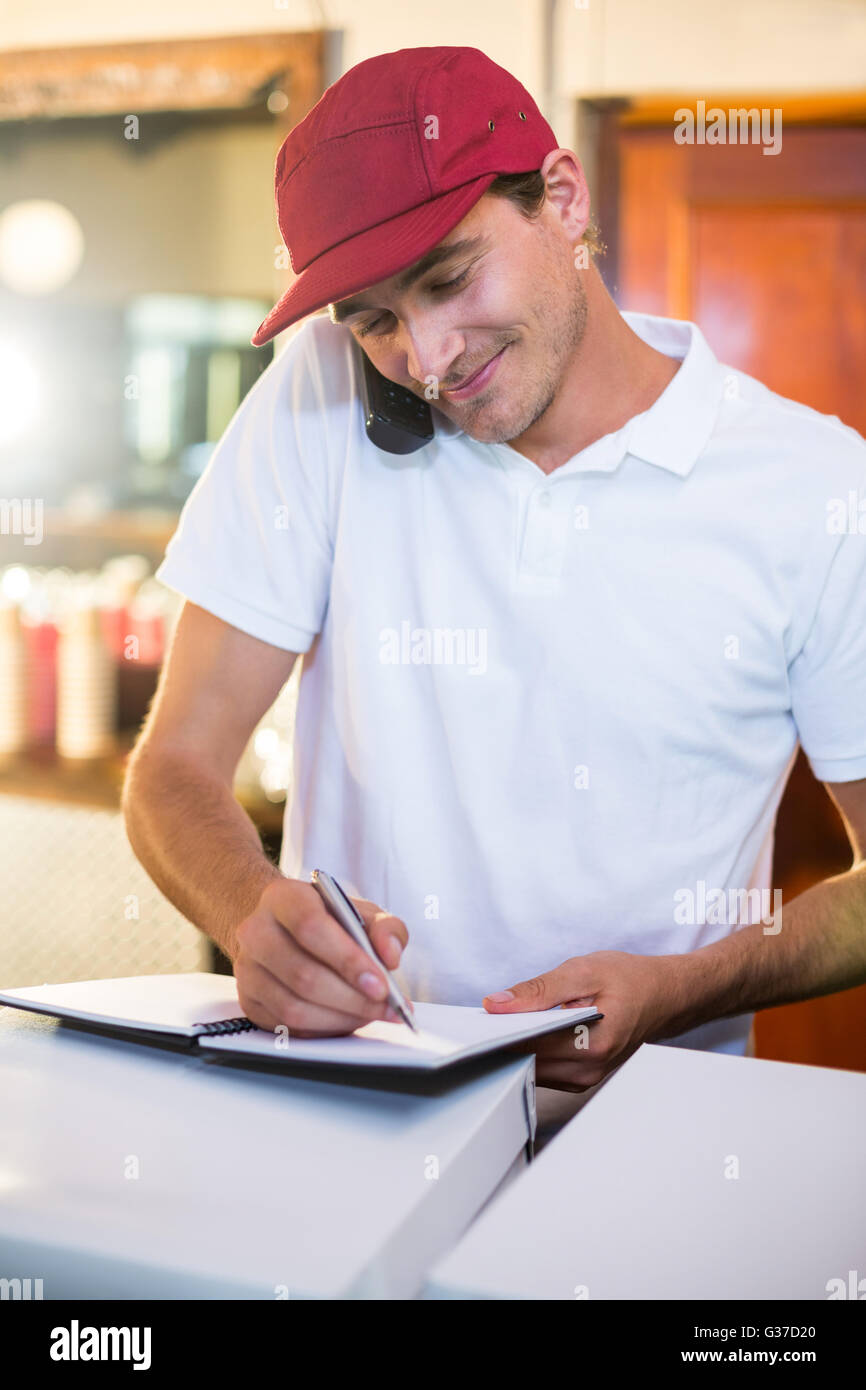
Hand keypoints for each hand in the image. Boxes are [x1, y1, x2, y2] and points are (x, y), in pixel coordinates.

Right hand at [234, 877, 410, 1036]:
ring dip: (340, 1018)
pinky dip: (323, 1029)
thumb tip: (390, 956)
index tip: (380, 984)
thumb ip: (385, 928)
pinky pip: (286, 1026)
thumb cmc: (328, 920)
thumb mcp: (362, 912)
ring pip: (293, 1007)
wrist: (285, 929)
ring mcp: (247, 969)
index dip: (347, 960)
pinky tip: (347, 1019)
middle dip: (352, 998)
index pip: (310, 927)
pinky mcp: (248, 1001)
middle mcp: (256, 931)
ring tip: (371, 1013)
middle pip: (302, 974)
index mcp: (284, 898)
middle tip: (385, 1006)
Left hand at [482, 950, 672, 1091]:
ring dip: (519, 1044)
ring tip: (512, 1018)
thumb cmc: (631, 980)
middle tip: (490, 1015)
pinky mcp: (582, 1076)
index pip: (528, 1045)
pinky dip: (533, 1049)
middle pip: (528, 1060)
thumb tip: (497, 1004)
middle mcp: (589, 1069)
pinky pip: (545, 1068)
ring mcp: (586, 1077)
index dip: (500, 1031)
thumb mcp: (583, 971)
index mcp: (591, 1043)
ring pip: (534, 1067)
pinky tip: (531, 1029)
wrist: (663, 995)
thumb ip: (538, 989)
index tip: (481, 1019)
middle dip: (506, 1038)